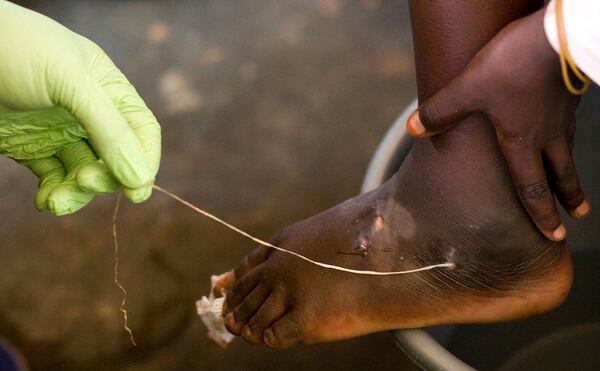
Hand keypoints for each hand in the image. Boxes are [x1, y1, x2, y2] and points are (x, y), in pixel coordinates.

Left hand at [0, 1, 160, 214]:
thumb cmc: (16, 48)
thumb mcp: (70, 82)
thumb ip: (109, 128)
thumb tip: (140, 178)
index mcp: (109, 89)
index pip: (141, 130)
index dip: (145, 160)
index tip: (137, 190)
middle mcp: (90, 113)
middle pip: (116, 157)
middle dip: (105, 176)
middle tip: (84, 181)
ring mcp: (62, 132)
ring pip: (85, 173)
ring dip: (77, 193)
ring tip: (56, 201)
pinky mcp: (34, 148)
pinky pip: (54, 178)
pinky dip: (54, 193)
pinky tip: (46, 201)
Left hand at [406, 8, 588, 240]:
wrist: (556, 35)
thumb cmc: (512, 66)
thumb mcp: (468, 88)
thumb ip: (441, 111)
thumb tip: (415, 128)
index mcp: (522, 142)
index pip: (533, 187)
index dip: (542, 213)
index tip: (553, 235)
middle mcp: (547, 135)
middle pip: (561, 174)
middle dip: (567, 198)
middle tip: (576, 217)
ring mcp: (562, 115)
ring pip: (569, 151)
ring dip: (572, 172)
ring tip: (576, 186)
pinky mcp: (569, 94)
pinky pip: (568, 124)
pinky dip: (567, 138)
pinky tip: (563, 129)